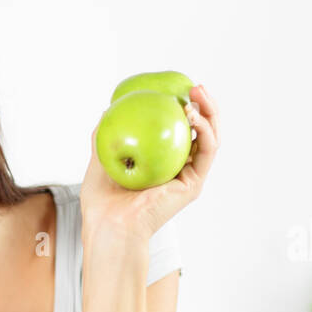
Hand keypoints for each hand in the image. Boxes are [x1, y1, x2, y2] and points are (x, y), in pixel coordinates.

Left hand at [79, 84, 219, 245]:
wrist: (109, 225)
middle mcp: (179, 170)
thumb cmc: (102, 202)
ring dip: (210, 113)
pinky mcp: (193, 184)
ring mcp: (188, 177)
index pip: (178, 132)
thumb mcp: (100, 159)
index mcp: (161, 164)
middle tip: (195, 86)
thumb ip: (104, 137)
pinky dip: (204, 132)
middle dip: (204, 105)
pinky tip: (194, 117)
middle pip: (201, 132)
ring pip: (210, 139)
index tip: (177, 88)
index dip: (183, 109)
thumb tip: (107, 109)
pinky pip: (206, 152)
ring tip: (199, 94)